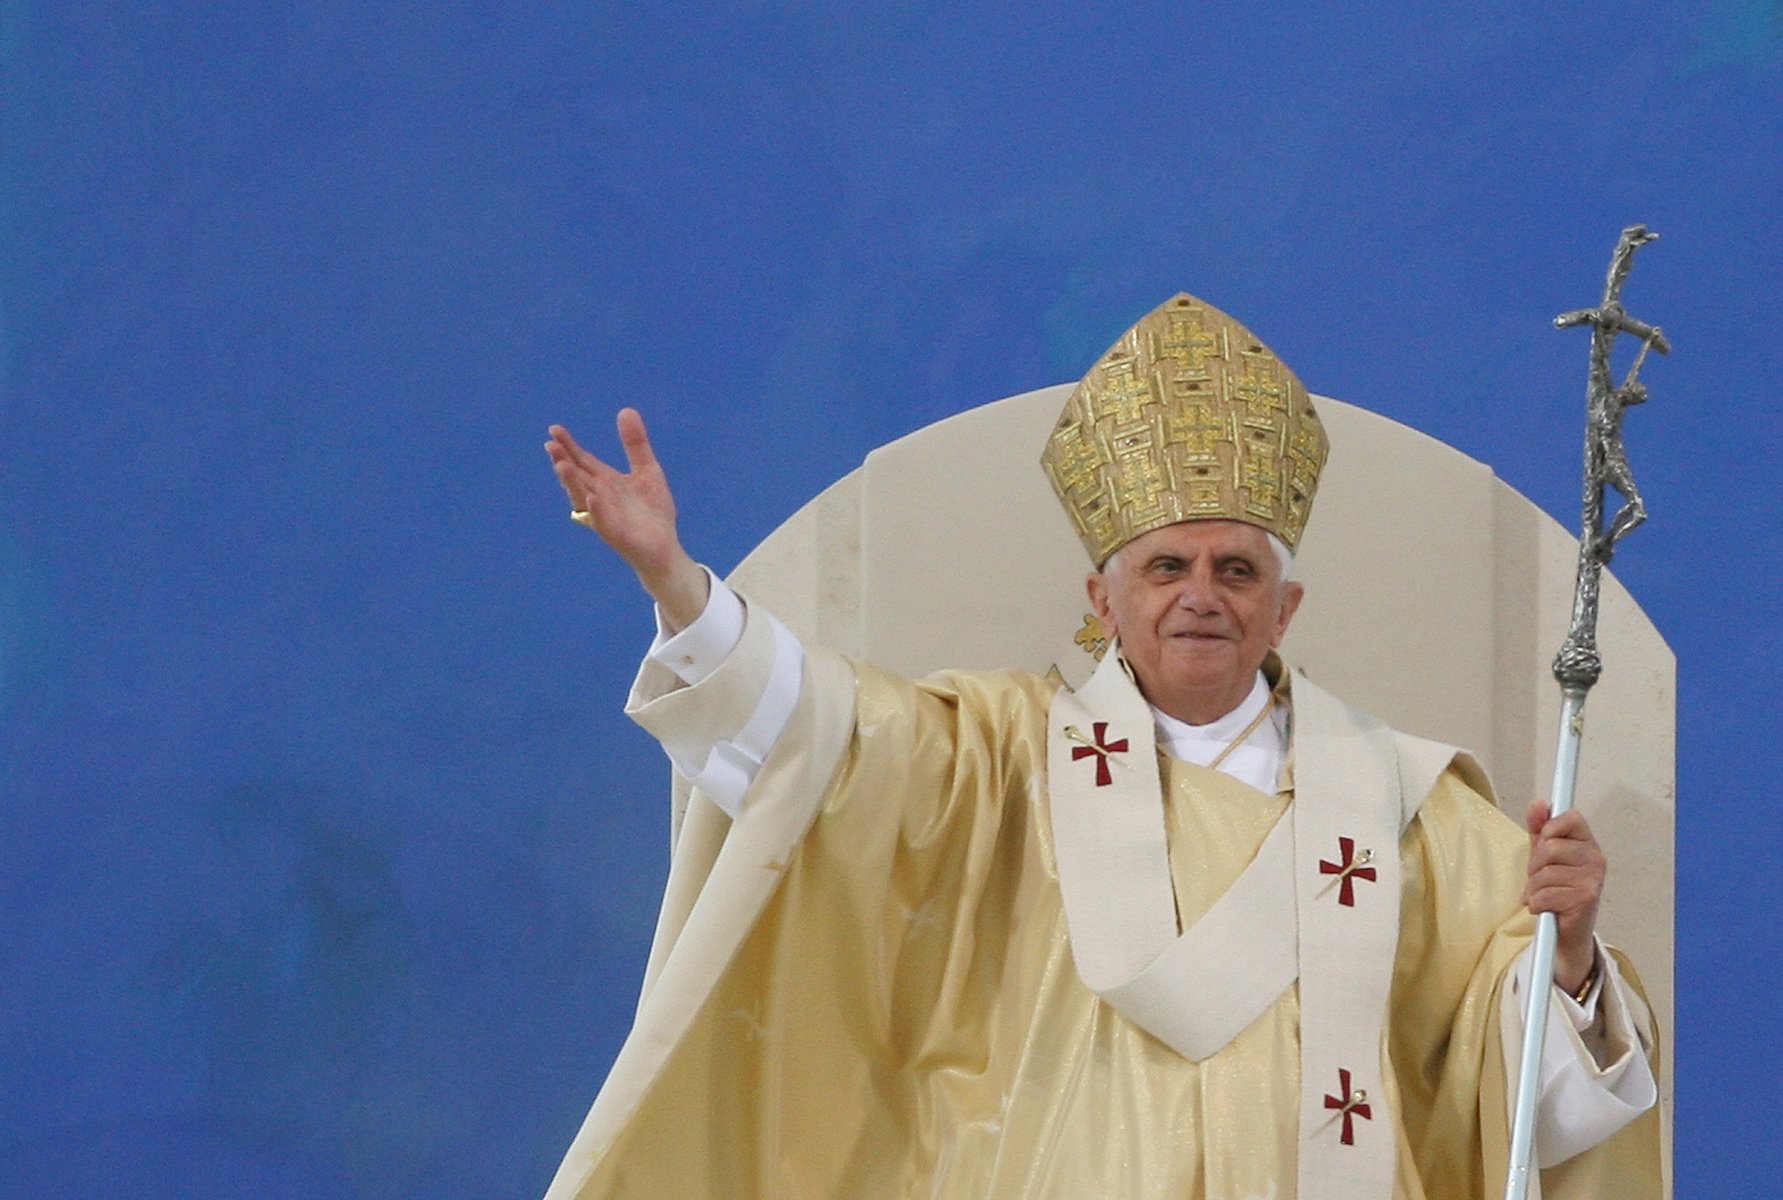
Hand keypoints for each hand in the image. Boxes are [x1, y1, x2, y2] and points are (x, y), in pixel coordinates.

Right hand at [546, 409, 707, 629]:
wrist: (664, 547)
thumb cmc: (652, 511)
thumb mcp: (647, 470)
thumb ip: (635, 444)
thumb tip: (626, 410)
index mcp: (605, 482)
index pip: (582, 461)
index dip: (568, 446)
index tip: (554, 429)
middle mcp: (599, 497)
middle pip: (577, 477)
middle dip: (563, 461)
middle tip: (550, 445)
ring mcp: (605, 516)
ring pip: (583, 498)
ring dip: (572, 483)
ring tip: (562, 465)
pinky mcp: (616, 535)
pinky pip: (603, 522)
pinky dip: (596, 510)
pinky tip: (593, 498)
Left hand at [1524, 801, 1605, 994]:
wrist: (1567, 931)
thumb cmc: (1557, 889)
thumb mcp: (1544, 856)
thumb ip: (1539, 829)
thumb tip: (1537, 803)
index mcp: (1587, 844)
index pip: (1571, 818)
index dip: (1550, 828)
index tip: (1544, 842)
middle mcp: (1596, 859)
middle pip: (1550, 847)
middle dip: (1534, 866)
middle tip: (1538, 879)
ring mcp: (1593, 880)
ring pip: (1544, 874)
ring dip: (1532, 889)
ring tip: (1541, 896)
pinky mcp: (1586, 900)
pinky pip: (1544, 895)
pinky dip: (1536, 904)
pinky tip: (1544, 908)